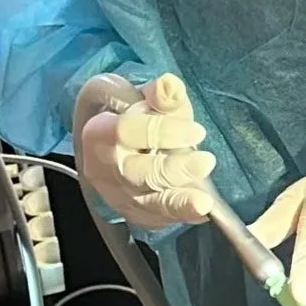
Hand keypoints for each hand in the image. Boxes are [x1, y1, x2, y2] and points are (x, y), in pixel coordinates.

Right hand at [74, 73, 214, 228]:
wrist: (113, 144)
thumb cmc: (132, 116)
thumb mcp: (143, 97)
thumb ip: (160, 96)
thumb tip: (171, 85)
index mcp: (99, 133)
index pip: (127, 132)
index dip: (162, 131)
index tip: (196, 130)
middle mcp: (104, 168)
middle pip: (136, 173)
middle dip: (173, 170)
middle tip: (206, 161)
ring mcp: (117, 194)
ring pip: (146, 203)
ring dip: (177, 204)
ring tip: (204, 202)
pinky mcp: (133, 212)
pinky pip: (155, 219)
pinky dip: (179, 216)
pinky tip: (201, 212)